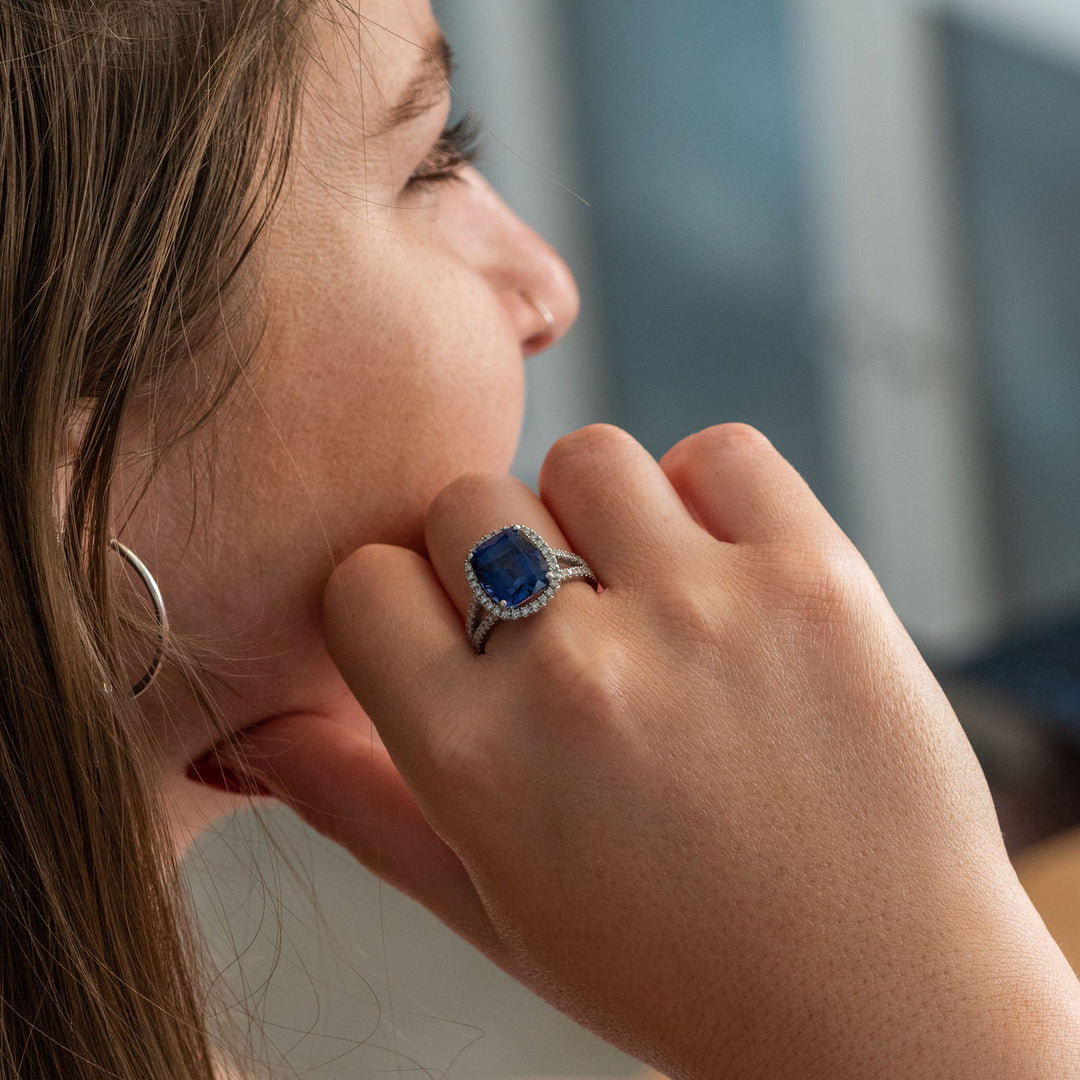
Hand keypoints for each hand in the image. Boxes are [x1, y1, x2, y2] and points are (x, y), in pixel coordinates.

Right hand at [220, 424, 1079, 1079]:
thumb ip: (357, 805)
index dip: (399, 598)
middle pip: (466, 501)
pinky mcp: (814, 577)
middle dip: (495, 553)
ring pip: (586, 457)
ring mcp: (701, 612)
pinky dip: (713, 493)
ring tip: (649, 598)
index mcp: (475, 757)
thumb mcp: (490, 907)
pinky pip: (720, 453)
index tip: (451, 630)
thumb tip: (247, 732)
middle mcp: (575, 673)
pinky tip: (726, 573)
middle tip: (564, 628)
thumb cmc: (672, 965)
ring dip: (600, 515)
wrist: (880, 1006)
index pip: (361, 579)